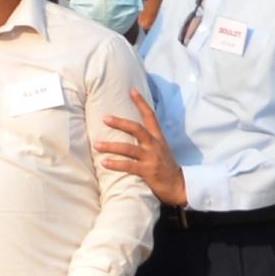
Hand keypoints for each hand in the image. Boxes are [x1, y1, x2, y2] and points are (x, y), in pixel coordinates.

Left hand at [92, 92, 185, 207]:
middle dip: (120, 123)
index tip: (131, 90)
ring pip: (129, 148)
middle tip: (105, 118)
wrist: (178, 185)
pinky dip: (116, 164)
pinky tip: (104, 162)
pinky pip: (128, 166)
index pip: (150, 115)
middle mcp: (154, 144)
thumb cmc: (165, 165)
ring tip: (97, 145)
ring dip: (111, 146)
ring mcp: (151, 158)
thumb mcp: (159, 148)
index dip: (141, 102)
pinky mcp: (147, 171)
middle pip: (137, 129)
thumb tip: (131, 128)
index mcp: (158, 137)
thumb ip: (148, 138)